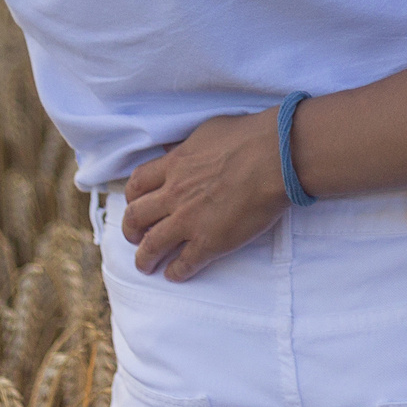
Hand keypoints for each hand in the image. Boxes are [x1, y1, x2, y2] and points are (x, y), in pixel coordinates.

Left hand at [119, 109, 287, 279]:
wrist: (276, 157)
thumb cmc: (250, 137)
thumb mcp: (208, 131)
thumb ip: (189, 147)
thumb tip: (179, 151)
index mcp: (174, 165)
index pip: (137, 184)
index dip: (132, 198)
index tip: (135, 205)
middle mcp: (175, 194)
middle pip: (136, 217)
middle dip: (130, 230)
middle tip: (135, 237)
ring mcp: (189, 220)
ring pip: (152, 245)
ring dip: (144, 258)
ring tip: (145, 265)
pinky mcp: (210, 242)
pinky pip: (184, 263)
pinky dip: (176, 272)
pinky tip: (175, 275)